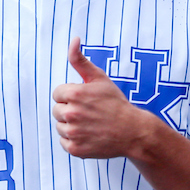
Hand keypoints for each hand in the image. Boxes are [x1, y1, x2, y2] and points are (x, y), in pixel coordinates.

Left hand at [52, 38, 155, 158]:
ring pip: (60, 126)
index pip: (58, 93)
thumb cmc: (116, 103)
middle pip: (56, 110)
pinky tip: (89, 135)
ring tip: (90, 124)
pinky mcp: (75, 149)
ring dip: (71, 125)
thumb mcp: (99, 78)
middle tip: (89, 113)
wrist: (133, 131)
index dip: (71, 95)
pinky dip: (74, 140)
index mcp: (74, 93)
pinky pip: (64, 142)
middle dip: (70, 109)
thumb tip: (74, 40)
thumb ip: (80, 60)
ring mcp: (73, 133)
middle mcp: (71, 113)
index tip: (86, 100)